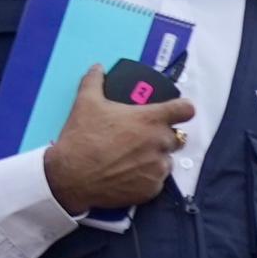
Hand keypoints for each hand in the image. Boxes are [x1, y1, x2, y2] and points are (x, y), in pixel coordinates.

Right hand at [40, 81, 195, 216]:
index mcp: (150, 119)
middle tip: (141, 138)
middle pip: (176, 137)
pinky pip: (157, 181)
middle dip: (162, 136)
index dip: (182, 109)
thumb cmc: (82, 139)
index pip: (185, 109)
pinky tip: (129, 174)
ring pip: (167, 160)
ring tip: (132, 158)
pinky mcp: (152, 189)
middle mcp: (160, 143)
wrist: (71, 177)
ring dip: (156, 158)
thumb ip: (94, 81)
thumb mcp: (86, 103)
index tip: (178, 111)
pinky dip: (147, 178)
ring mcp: (157, 167)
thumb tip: (97, 68)